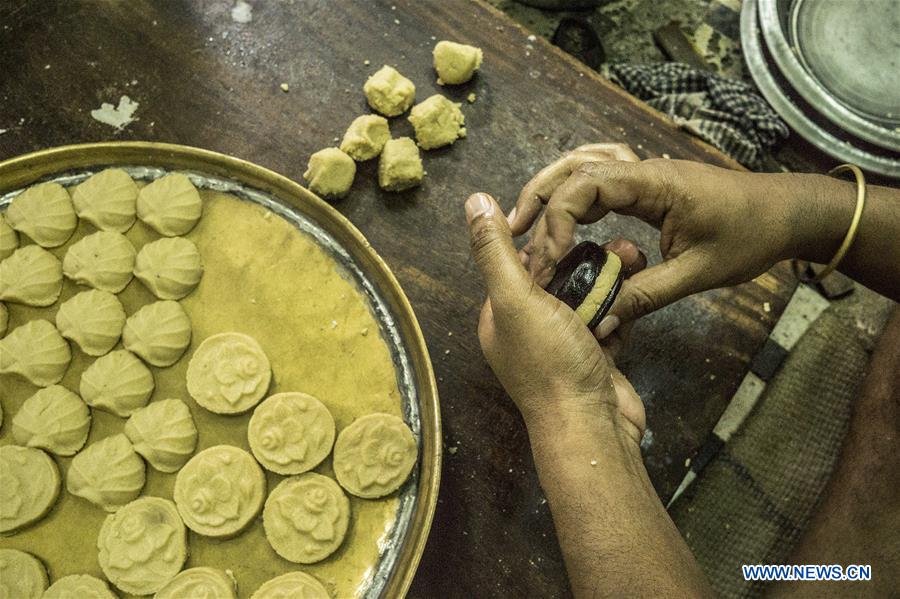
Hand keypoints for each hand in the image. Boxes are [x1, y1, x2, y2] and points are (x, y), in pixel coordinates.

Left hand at [465, 192, 643, 441]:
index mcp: (501, 317)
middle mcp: (528, 331)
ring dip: (610, 281)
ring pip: (587, 299)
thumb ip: (494, 250)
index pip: (519, 263)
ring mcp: (562, 346)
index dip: (548, 241)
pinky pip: (608, 322)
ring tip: (635, 262)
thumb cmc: (551, 364)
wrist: (592, 426)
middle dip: (588, 260)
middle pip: (558, 279)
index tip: (577, 221)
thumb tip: (474, 200)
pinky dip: (621, 309)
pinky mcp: (594, 358)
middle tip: (621, 246)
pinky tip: (636, 292)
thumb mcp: (516, 298)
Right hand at [510, 156, 809, 333]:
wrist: (788, 213)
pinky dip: (575, 192)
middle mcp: (642, 170)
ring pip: (583, 165)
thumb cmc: (750, 236)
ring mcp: (645, 174)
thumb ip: (644, 296)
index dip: (557, 219)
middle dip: (538, 197)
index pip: (585, 185)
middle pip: (573, 167)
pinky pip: (601, 176)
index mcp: (653, 183)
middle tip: (514, 231)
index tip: (549, 258)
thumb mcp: (697, 273)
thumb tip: (598, 322)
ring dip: (552, 190)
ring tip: (527, 222)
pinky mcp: (649, 185)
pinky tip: (566, 216)